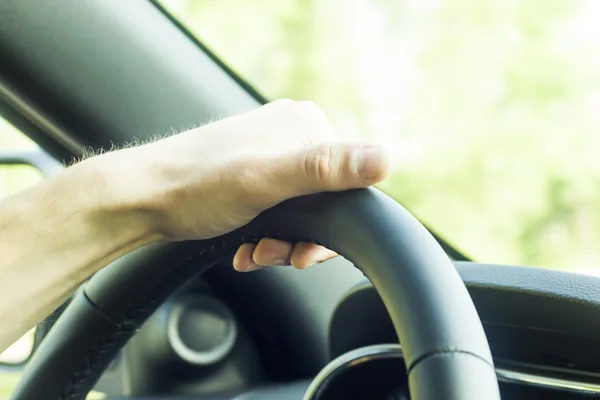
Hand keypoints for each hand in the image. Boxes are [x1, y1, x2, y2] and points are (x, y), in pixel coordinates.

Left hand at [95, 99, 390, 270]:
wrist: (142, 197)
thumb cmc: (196, 186)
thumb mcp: (267, 180)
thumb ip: (326, 169)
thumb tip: (387, 158)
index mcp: (305, 126)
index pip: (348, 183)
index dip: (331, 227)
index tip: (303, 254)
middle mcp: (291, 135)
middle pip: (324, 200)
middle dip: (301, 238)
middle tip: (274, 255)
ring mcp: (271, 153)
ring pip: (301, 210)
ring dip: (282, 241)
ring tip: (256, 253)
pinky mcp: (253, 173)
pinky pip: (279, 209)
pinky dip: (268, 234)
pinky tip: (248, 247)